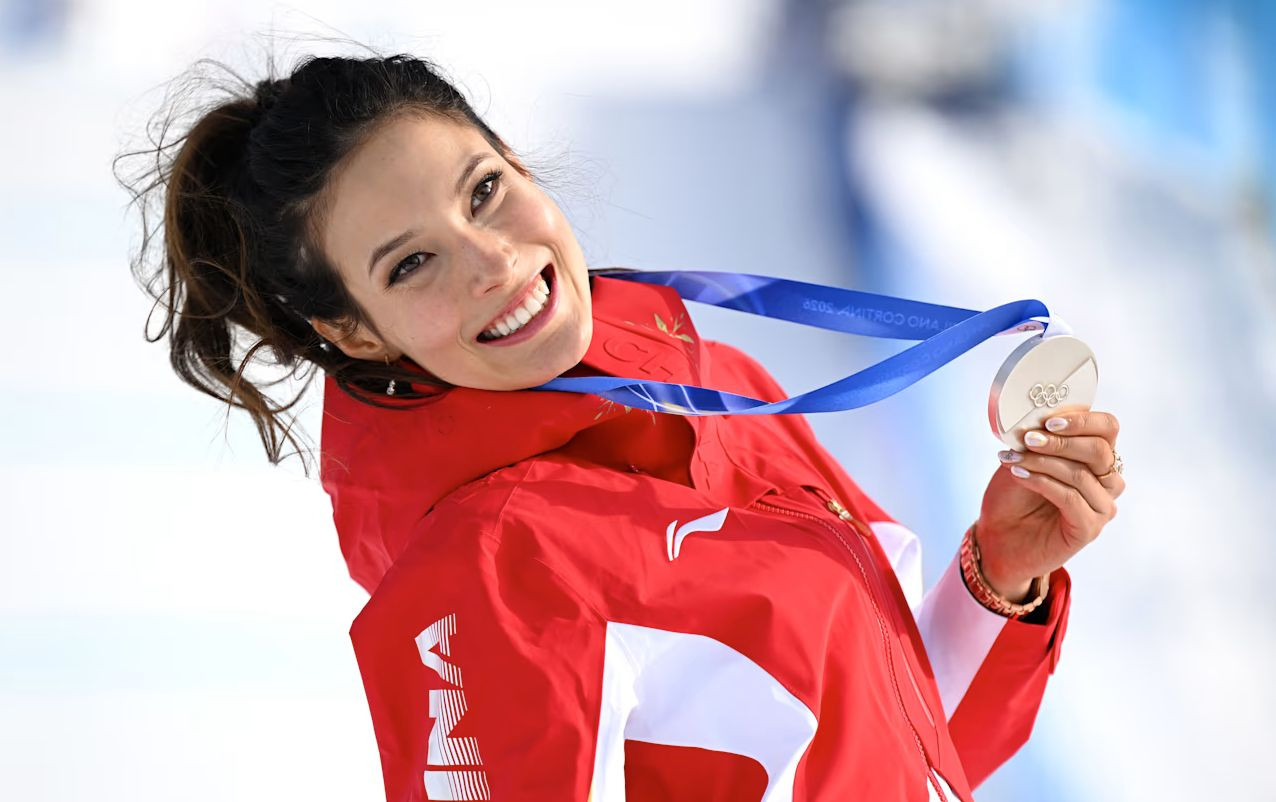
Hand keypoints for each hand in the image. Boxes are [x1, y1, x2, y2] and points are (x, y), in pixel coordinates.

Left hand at [976, 409, 1123, 599]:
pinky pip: (1072, 498)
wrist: (997, 537)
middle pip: (1100, 450)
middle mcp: (1106, 481)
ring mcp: (1101, 506)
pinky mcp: (1089, 528)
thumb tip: (1038, 416)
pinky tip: (1020, 476)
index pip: (1108, 428)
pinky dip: (1043, 483)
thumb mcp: (1021, 458)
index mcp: (1094, 458)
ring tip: (1013, 459)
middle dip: (1060, 441)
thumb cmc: (1012, 497)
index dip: (1082, 420)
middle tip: (1029, 439)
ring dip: (1044, 462)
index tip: (1048, 421)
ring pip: (1082, 474)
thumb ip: (1037, 438)